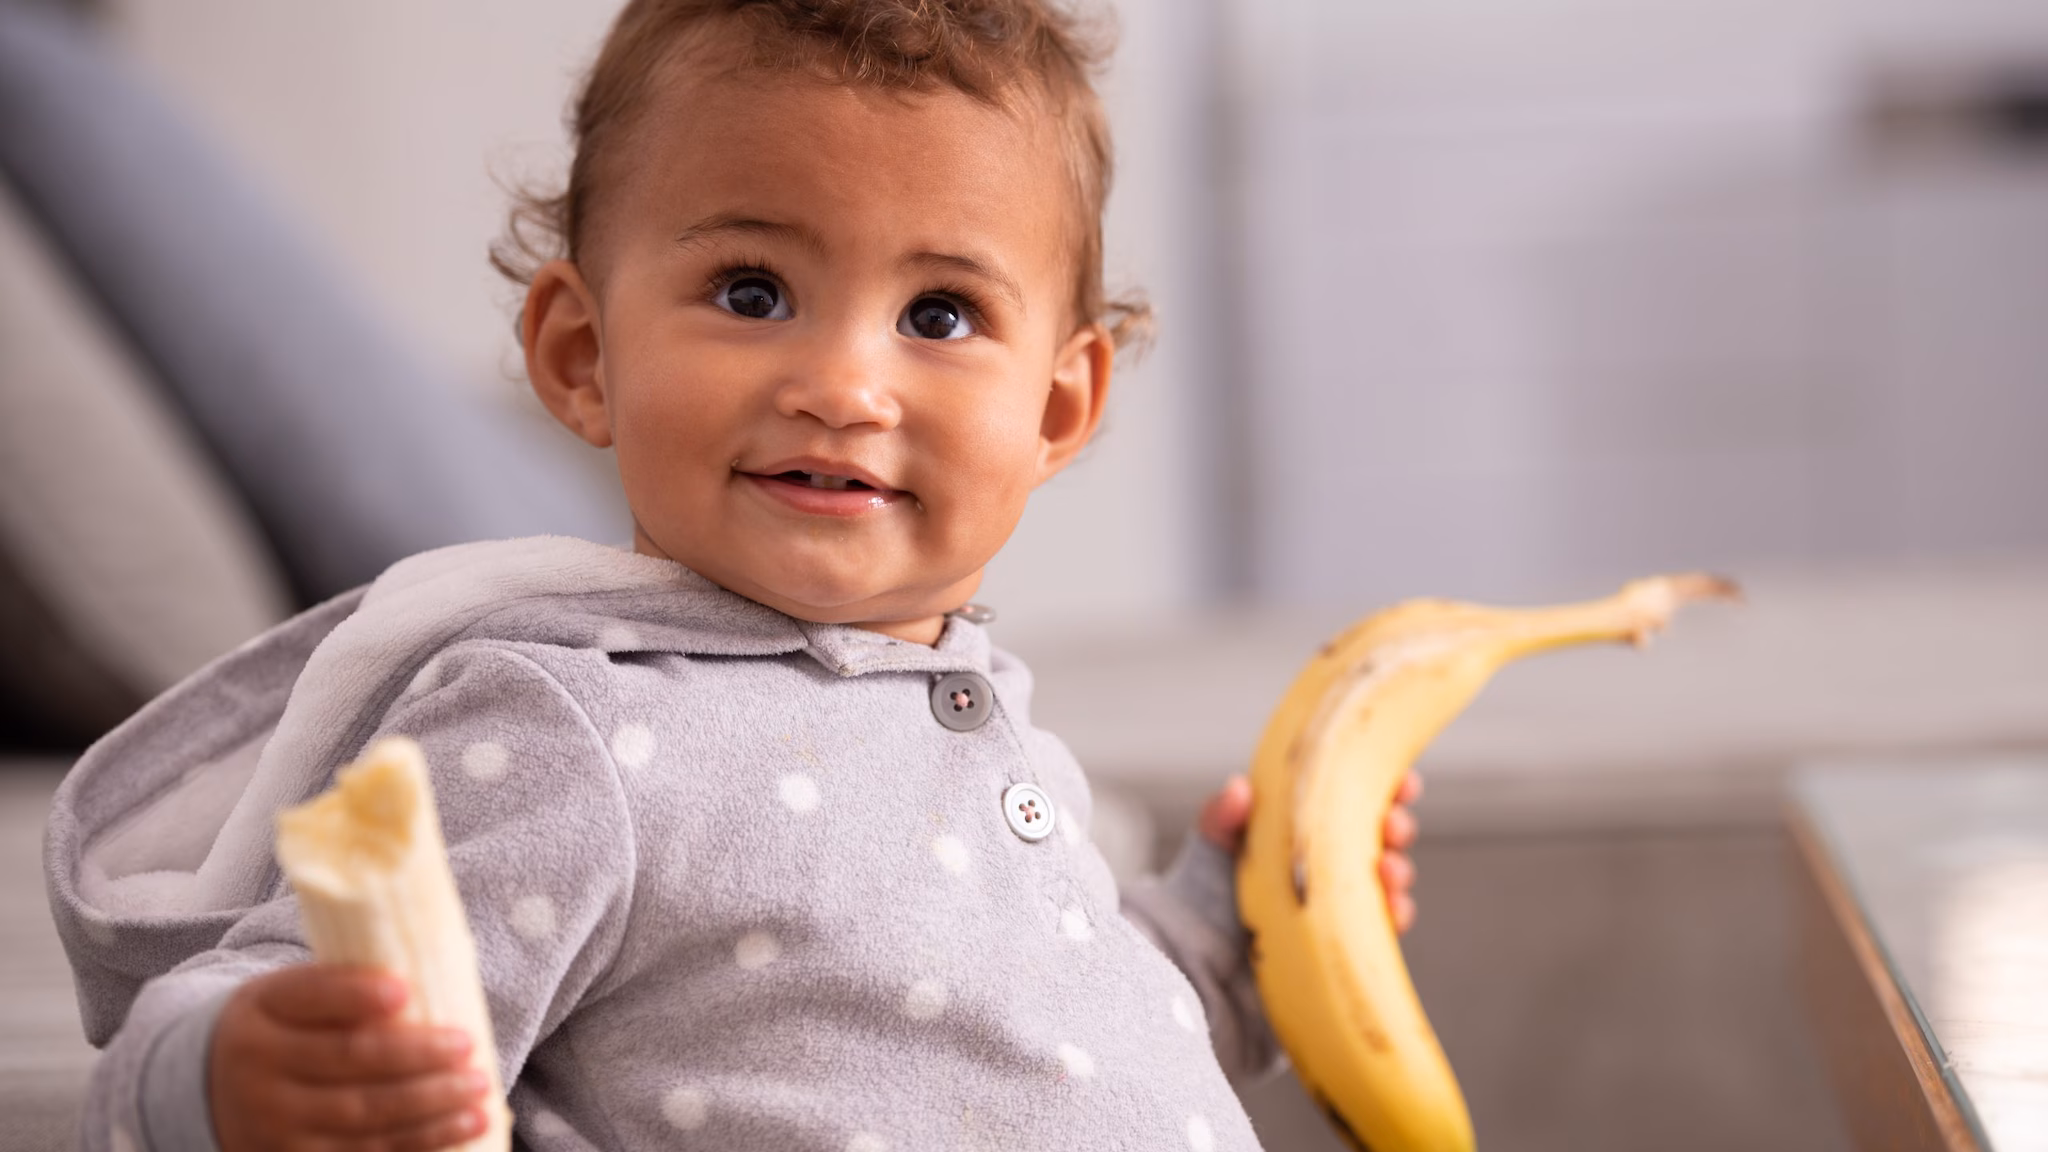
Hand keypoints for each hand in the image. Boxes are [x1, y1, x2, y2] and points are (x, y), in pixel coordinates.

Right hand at [209, 965, 489, 1151]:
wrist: (211, 1088)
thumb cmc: (283, 1027)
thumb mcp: (290, 994)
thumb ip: (344, 986)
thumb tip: (431, 978)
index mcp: (262, 1011)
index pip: (309, 997)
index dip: (355, 995)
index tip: (404, 989)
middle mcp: (260, 1071)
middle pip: (346, 1061)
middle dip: (414, 1055)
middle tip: (466, 1046)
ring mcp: (276, 1125)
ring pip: (361, 1116)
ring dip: (429, 1105)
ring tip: (478, 1089)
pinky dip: (418, 1143)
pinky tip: (459, 1128)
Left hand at [1199, 770, 1423, 932]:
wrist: (1200, 970)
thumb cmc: (1203, 900)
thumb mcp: (1210, 851)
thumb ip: (1221, 817)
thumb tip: (1240, 786)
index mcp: (1306, 827)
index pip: (1354, 798)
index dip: (1384, 788)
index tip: (1402, 783)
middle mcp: (1330, 861)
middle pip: (1382, 835)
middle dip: (1396, 826)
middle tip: (1392, 827)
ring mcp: (1342, 901)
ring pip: (1389, 880)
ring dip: (1398, 871)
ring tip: (1388, 870)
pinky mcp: (1348, 940)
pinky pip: (1384, 926)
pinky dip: (1395, 914)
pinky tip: (1392, 909)